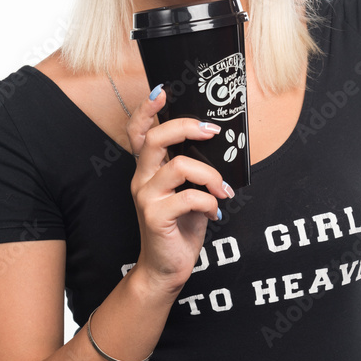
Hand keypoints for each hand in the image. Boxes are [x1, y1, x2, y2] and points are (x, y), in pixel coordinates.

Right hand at [127, 87, 232, 298]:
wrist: (167, 269)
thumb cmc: (180, 228)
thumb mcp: (188, 192)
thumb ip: (193, 169)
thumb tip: (216, 145)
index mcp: (148, 170)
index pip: (138, 132)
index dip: (146, 110)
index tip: (162, 91)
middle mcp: (142, 179)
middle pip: (156, 138)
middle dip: (187, 128)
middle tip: (212, 131)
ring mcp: (146, 197)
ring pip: (180, 166)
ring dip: (210, 175)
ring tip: (222, 190)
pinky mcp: (156, 216)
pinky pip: (190, 196)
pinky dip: (209, 202)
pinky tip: (214, 213)